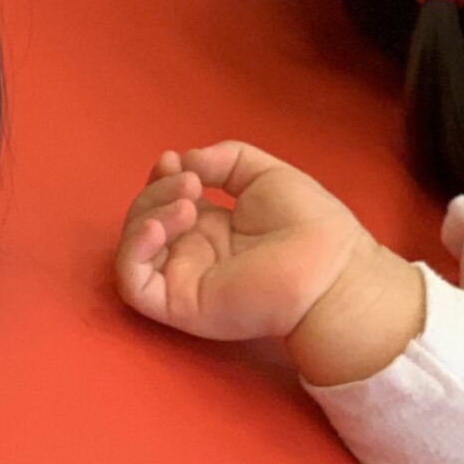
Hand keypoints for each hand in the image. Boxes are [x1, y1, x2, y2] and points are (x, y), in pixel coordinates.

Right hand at [115, 142, 426, 383]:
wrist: (331, 268)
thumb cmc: (309, 226)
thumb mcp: (265, 174)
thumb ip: (224, 159)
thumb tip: (184, 161)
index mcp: (208, 227)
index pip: (161, 202)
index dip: (158, 178)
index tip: (173, 160)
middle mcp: (190, 253)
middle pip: (141, 219)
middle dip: (155, 192)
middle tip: (189, 184)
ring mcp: (181, 279)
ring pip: (132, 248)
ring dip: (146, 215)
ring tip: (186, 204)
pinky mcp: (178, 304)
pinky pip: (133, 283)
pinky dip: (133, 252)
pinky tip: (157, 229)